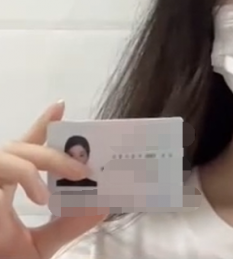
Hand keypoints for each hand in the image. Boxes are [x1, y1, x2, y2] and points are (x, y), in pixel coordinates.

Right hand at [0, 102, 107, 258]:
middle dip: (59, 150)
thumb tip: (104, 206)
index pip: (26, 148)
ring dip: (50, 159)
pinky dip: (26, 175)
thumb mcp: (39, 245)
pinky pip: (3, 165)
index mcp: (6, 184)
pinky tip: (40, 197)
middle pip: (23, 146)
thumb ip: (69, 225)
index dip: (41, 125)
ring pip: (15, 150)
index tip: (60, 106)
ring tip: (78, 176)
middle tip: (88, 165)